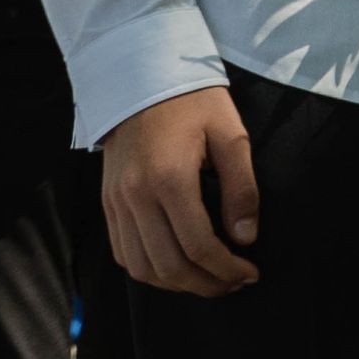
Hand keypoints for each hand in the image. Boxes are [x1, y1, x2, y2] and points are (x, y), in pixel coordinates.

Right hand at [101, 85, 260, 294]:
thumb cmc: (191, 100)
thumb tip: (245, 238)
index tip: (250, 272)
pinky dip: (149, 270)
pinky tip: (176, 265)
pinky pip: (123, 253)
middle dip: (206, 284)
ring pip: (142, 268)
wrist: (139, 75)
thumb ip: (241, 188)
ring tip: (207, 278)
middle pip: (169, 266)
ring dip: (177, 284)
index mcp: (169, 178)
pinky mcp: (108, 202)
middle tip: (234, 282)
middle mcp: (136, 196)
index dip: (227, 269)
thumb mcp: (230, 134)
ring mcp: (116, 201)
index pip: (198, 247)